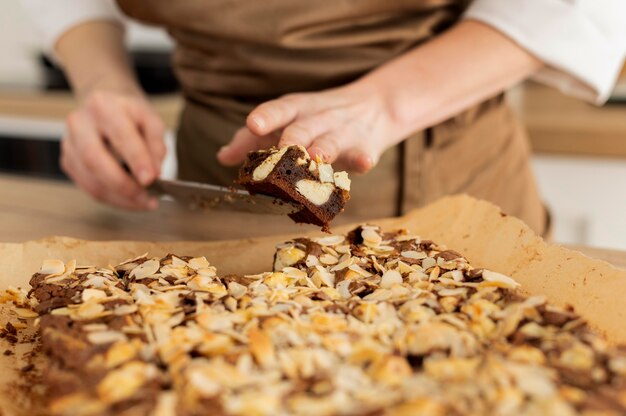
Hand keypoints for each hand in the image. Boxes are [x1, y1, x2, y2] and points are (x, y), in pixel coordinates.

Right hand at [60, 90, 165, 209]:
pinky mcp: (68, 161)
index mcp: (104, 105)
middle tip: (147, 198)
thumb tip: (154, 172)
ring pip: (90, 179)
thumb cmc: (130, 114)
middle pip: (94, 159)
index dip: (136, 159)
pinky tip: (129, 200)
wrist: (105, 105)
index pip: (120, 135)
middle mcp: (80, 122)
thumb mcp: (150, 119)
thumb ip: (156, 144)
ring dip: (119, 197)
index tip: (151, 179)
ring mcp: (69, 143)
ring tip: (144, 202)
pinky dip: (111, 198)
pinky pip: (88, 187)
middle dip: (123, 184)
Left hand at [217, 82, 398, 172]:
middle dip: (292, 138)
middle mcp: (317, 119)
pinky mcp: (363, 148)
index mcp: (296, 110)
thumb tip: (223, 156)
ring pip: (330, 142)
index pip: (280, 109)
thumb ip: (252, 141)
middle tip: (284, 148)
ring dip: (322, 150)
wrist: (374, 108)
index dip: (267, 117)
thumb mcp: (287, 121)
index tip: (253, 124)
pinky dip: (363, 159)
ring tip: (315, 158)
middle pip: (302, 128)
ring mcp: (342, 133)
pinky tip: (364, 162)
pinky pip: (362, 155)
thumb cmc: (319, 119)